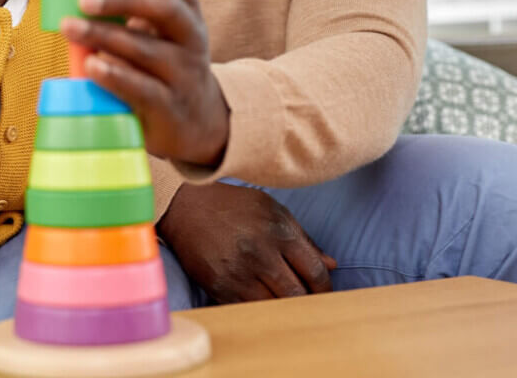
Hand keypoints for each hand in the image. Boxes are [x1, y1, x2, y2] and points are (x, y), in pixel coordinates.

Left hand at [59, 0, 227, 165]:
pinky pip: (145, 89)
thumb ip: (125, 12)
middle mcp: (191, 36)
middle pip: (164, 7)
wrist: (198, 123)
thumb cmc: (163, 67)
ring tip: (69, 27)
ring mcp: (185, 73)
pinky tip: (93, 65)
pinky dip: (117, 76)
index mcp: (186, 10)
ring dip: (105, 36)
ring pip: (147, 49)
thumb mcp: (157, 33)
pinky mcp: (172, 107)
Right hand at [158, 182, 336, 302]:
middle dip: (307, 302)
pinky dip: (259, 310)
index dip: (324, 288)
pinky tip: (261, 303)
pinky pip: (249, 310)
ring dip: (284, 308)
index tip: (323, 293)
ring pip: (275, 307)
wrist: (185, 206)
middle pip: (297, 295)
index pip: (315, 273)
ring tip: (286, 304)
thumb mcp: (272, 211)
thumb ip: (303, 238)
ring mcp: (239, 273)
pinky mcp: (219, 287)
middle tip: (308, 303)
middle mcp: (261, 254)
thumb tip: (331, 265)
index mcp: (279, 233)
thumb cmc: (232, 206)